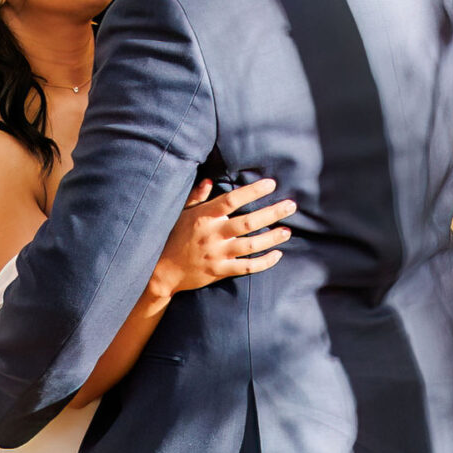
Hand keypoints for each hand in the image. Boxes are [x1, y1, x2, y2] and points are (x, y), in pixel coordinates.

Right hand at [152, 176, 295, 295]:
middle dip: (273, 213)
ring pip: (251, 245)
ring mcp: (217, 254)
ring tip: (287, 231)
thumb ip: (197, 197)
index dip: (253, 191)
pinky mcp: (219, 271)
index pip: (232, 199)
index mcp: (204, 216)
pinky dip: (264, 262)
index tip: (271, 184)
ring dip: (272, 238)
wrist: (161, 270)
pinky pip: (247, 267)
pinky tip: (277, 254)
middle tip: (291, 206)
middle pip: (248, 222)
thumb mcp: (182, 214)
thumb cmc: (173, 237)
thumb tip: (210, 181)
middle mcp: (212, 234)